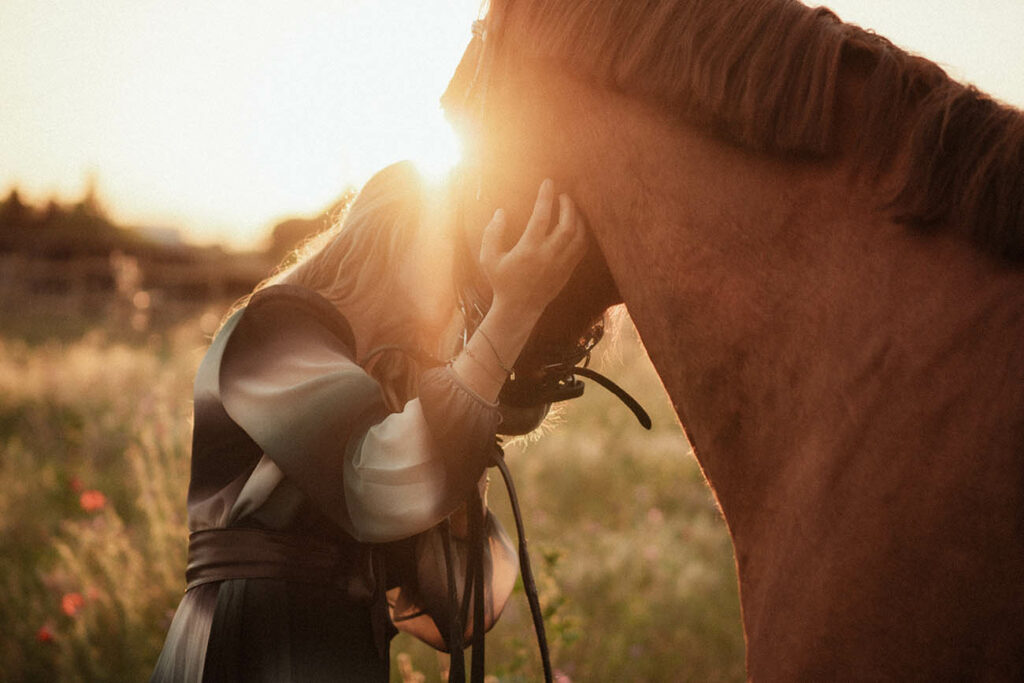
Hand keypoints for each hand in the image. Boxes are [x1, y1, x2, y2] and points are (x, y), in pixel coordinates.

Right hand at [451, 179, 587, 402]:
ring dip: (578, 217)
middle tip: (563, 194)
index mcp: (528, 251)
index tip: (548, 182)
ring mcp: (561, 265)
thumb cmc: (502, 281)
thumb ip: (492, 233)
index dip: (546, 196)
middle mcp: (548, 256)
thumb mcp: (488, 258)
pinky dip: (583, 232)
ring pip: (580, 236)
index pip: (541, 217)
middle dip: (568, 205)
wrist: (519, 308)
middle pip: (568, 224)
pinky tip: (577, 223)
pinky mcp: (569, 271)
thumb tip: (501, 212)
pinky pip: (582, 248)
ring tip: (571, 206)